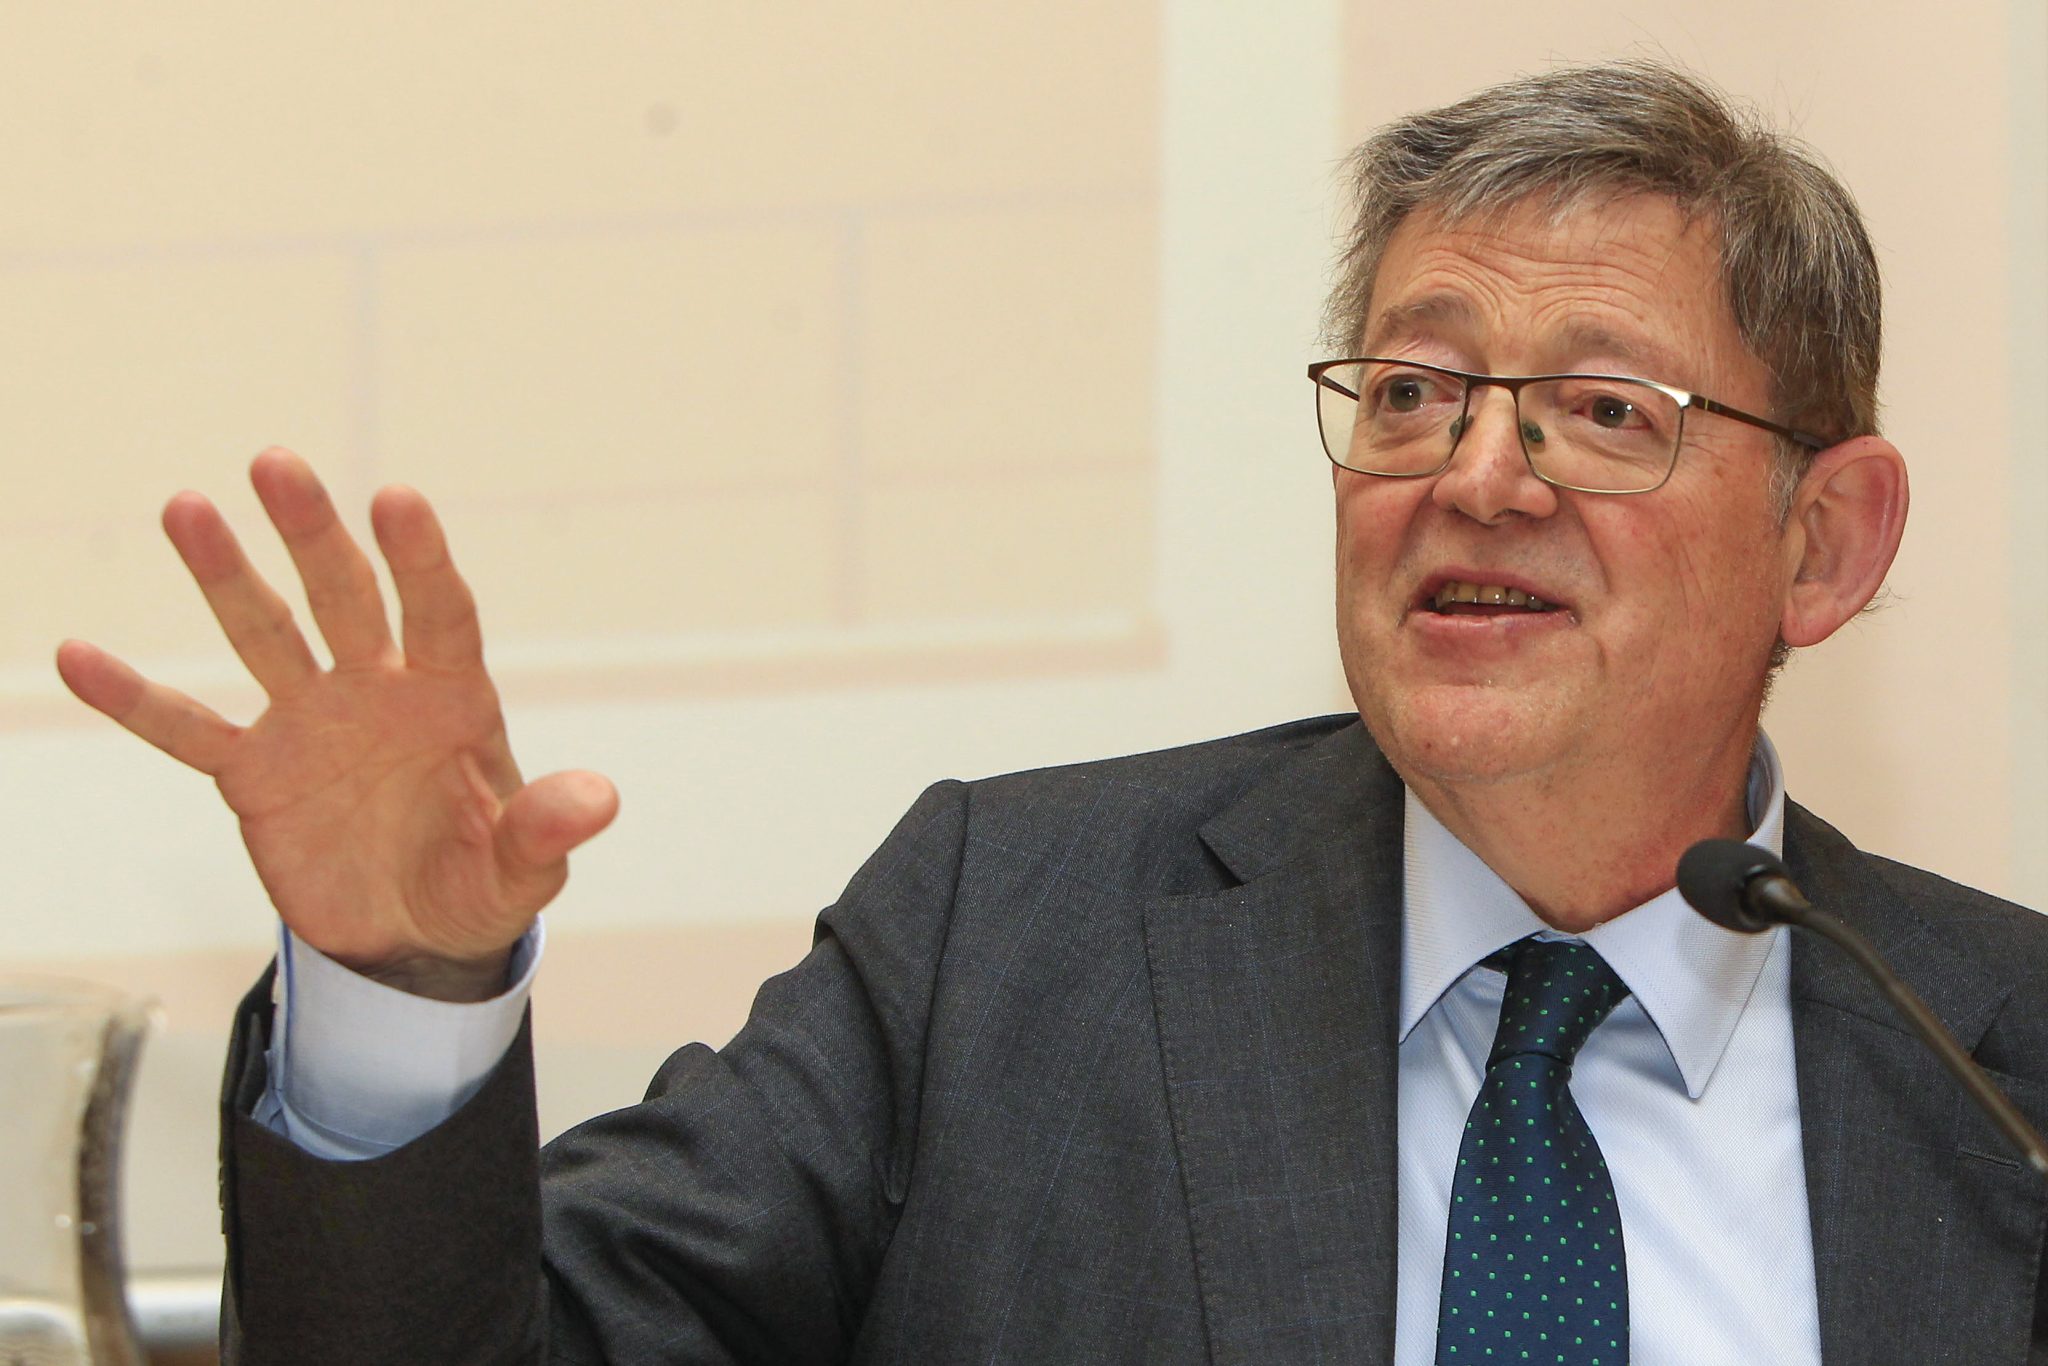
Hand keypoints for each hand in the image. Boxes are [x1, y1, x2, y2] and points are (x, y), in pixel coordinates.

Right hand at [57, 449, 617, 1000]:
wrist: (412, 939)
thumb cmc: (478, 887)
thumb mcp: (522, 872)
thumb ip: (547, 830)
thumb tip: (600, 799)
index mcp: (453, 699)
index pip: (440, 613)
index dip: (420, 559)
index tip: (397, 498)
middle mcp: (378, 690)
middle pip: (345, 597)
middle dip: (313, 534)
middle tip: (276, 464)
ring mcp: (311, 723)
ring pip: (264, 634)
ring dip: (226, 575)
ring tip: (186, 508)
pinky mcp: (254, 773)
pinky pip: (188, 729)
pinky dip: (136, 699)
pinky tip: (79, 657)